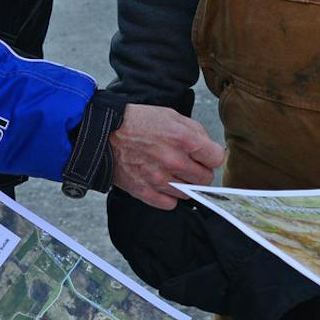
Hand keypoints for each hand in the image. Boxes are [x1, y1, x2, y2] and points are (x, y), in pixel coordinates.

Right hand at [108, 105, 223, 209]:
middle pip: (205, 178)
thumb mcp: (170, 115)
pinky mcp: (145, 192)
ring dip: (184, 184)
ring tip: (171, 172)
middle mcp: (173, 161)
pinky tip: (161, 183)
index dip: (210, 156)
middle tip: (187, 164)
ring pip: (189, 193)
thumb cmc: (137, 122)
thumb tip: (208, 148)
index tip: (203, 155)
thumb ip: (194, 131)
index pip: (216, 159)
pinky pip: (170, 204)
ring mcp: (159, 179)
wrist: (102, 134)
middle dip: (199, 170)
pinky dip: (169, 196)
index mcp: (183, 139)